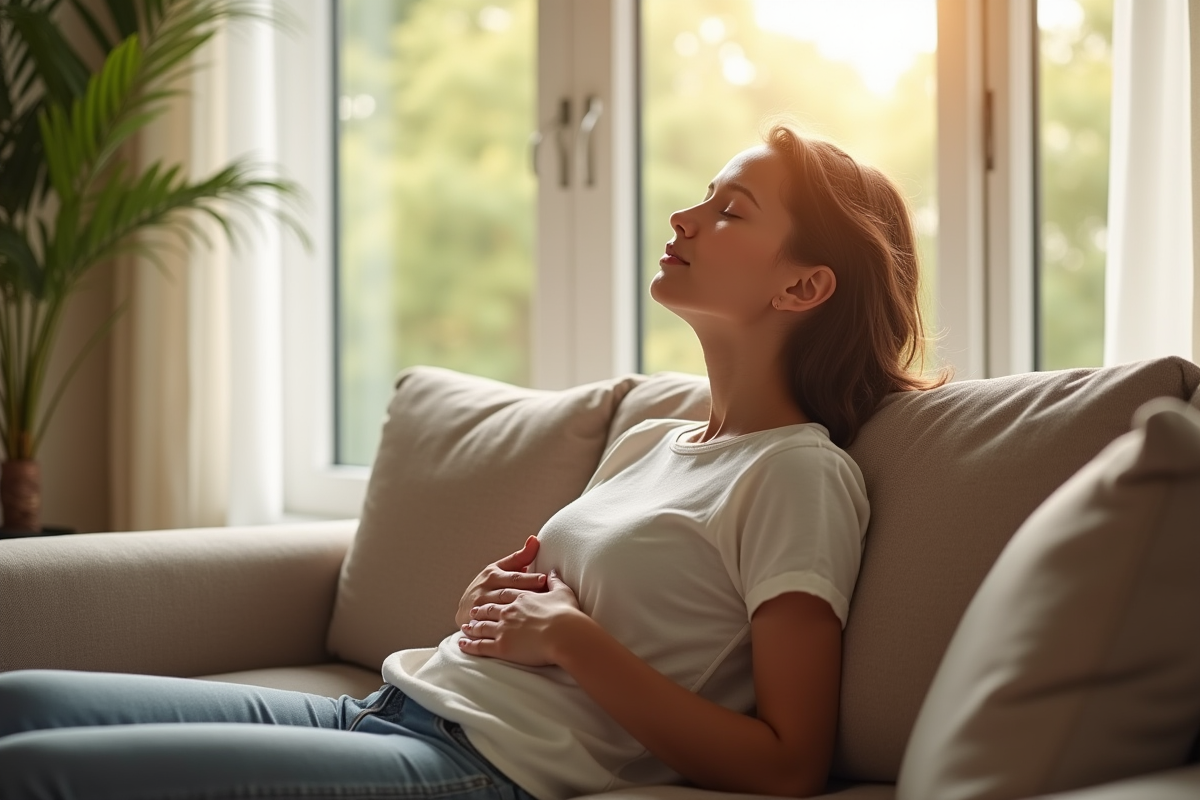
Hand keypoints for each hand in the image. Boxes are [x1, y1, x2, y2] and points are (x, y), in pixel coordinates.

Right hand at [455, 536, 546, 626]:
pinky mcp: (478, 623)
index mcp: (492, 575)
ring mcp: (480, 607)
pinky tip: (521, 629)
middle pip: (509, 593)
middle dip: (527, 595)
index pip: (514, 577)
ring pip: (502, 609)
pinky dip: (507, 627)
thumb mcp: (499, 569)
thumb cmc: (488, 587)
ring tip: (538, 613)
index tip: (543, 579)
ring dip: (519, 611)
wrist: (466, 610)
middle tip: (546, 596)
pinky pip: (495, 625)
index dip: (529, 578)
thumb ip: (519, 558)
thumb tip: (534, 540)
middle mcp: (485, 590)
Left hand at [458, 570, 583, 666]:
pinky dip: (470, 644)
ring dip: (472, 626)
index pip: (505, 594)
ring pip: (482, 626)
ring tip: (466, 627)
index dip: (497, 596)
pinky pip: (481, 645)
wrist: (564, 634)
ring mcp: (503, 628)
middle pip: (489, 608)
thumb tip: (553, 572)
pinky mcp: (501, 646)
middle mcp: (508, 611)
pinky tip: (463, 643)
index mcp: (521, 597)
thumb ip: (555, 581)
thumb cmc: (566, 614)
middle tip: (472, 611)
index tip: (490, 596)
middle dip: (480, 610)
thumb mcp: (562, 592)